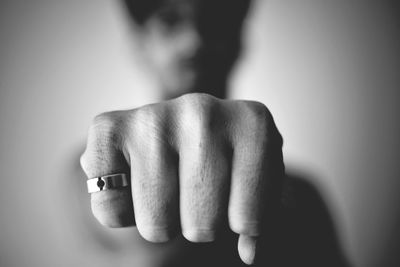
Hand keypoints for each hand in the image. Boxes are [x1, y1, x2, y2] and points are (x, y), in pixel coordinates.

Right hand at [80, 93, 283, 264]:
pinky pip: (110, 210)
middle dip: (198, 222)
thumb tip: (248, 252)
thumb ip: (260, 217)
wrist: (177, 125)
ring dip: (161, 218)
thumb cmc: (222, 157)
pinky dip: (121, 211)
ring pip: (156, 225)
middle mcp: (204, 111)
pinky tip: (133, 180)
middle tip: (195, 191)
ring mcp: (154, 116)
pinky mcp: (108, 127)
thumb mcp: (255, 180)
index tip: (235, 198)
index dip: (240, 223)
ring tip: (166, 185)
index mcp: (252, 124)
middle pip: (201, 226)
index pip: (249, 221)